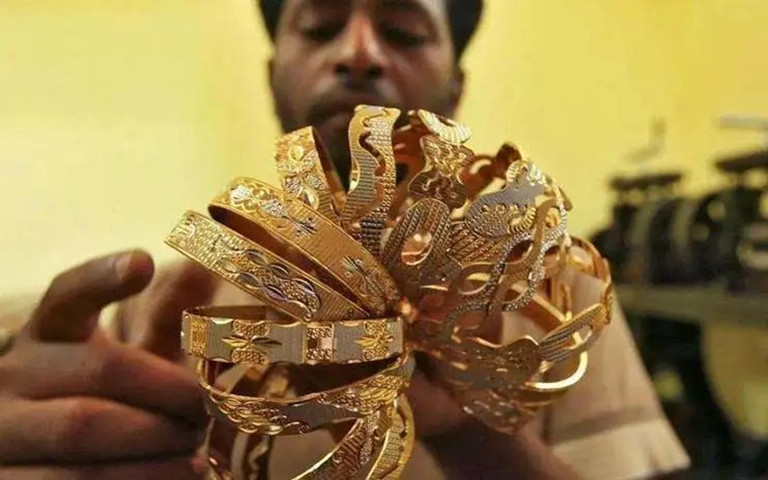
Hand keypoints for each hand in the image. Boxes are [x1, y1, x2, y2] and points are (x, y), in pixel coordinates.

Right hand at [0, 251, 210, 478]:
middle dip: (167, 391)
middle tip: (207, 410)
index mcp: (47, 334)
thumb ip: (163, 319)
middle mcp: (13, 375)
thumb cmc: (104, 403)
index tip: (143, 262)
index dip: (102, 277)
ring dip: (154, 443)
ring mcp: (2, 431)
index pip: (67, 295)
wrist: (38, 462)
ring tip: (198, 451)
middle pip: (98, 370)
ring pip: (81, 433)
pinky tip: (177, 476)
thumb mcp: (128, 360)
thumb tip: (203, 266)